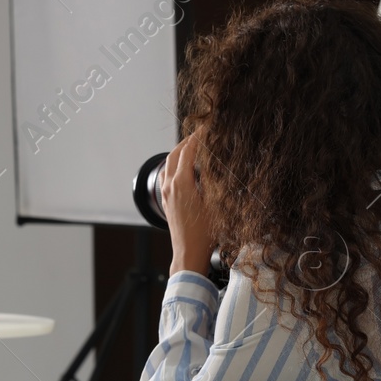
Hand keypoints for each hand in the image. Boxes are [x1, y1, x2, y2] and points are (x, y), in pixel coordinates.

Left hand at [159, 132, 213, 275]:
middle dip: (188, 141)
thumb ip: (213, 179)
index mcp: (181, 183)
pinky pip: (167, 175)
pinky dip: (175, 165)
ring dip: (180, 153)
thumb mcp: (214, 203)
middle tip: (200, 134)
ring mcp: (165, 193)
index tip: (207, 127)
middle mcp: (170, 185)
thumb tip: (215, 161)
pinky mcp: (166, 201)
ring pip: (169, 164)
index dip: (198, 137)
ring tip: (193, 148)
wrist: (188, 253)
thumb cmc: (204, 233)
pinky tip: (184, 169)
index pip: (188, 150)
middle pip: (175, 153)